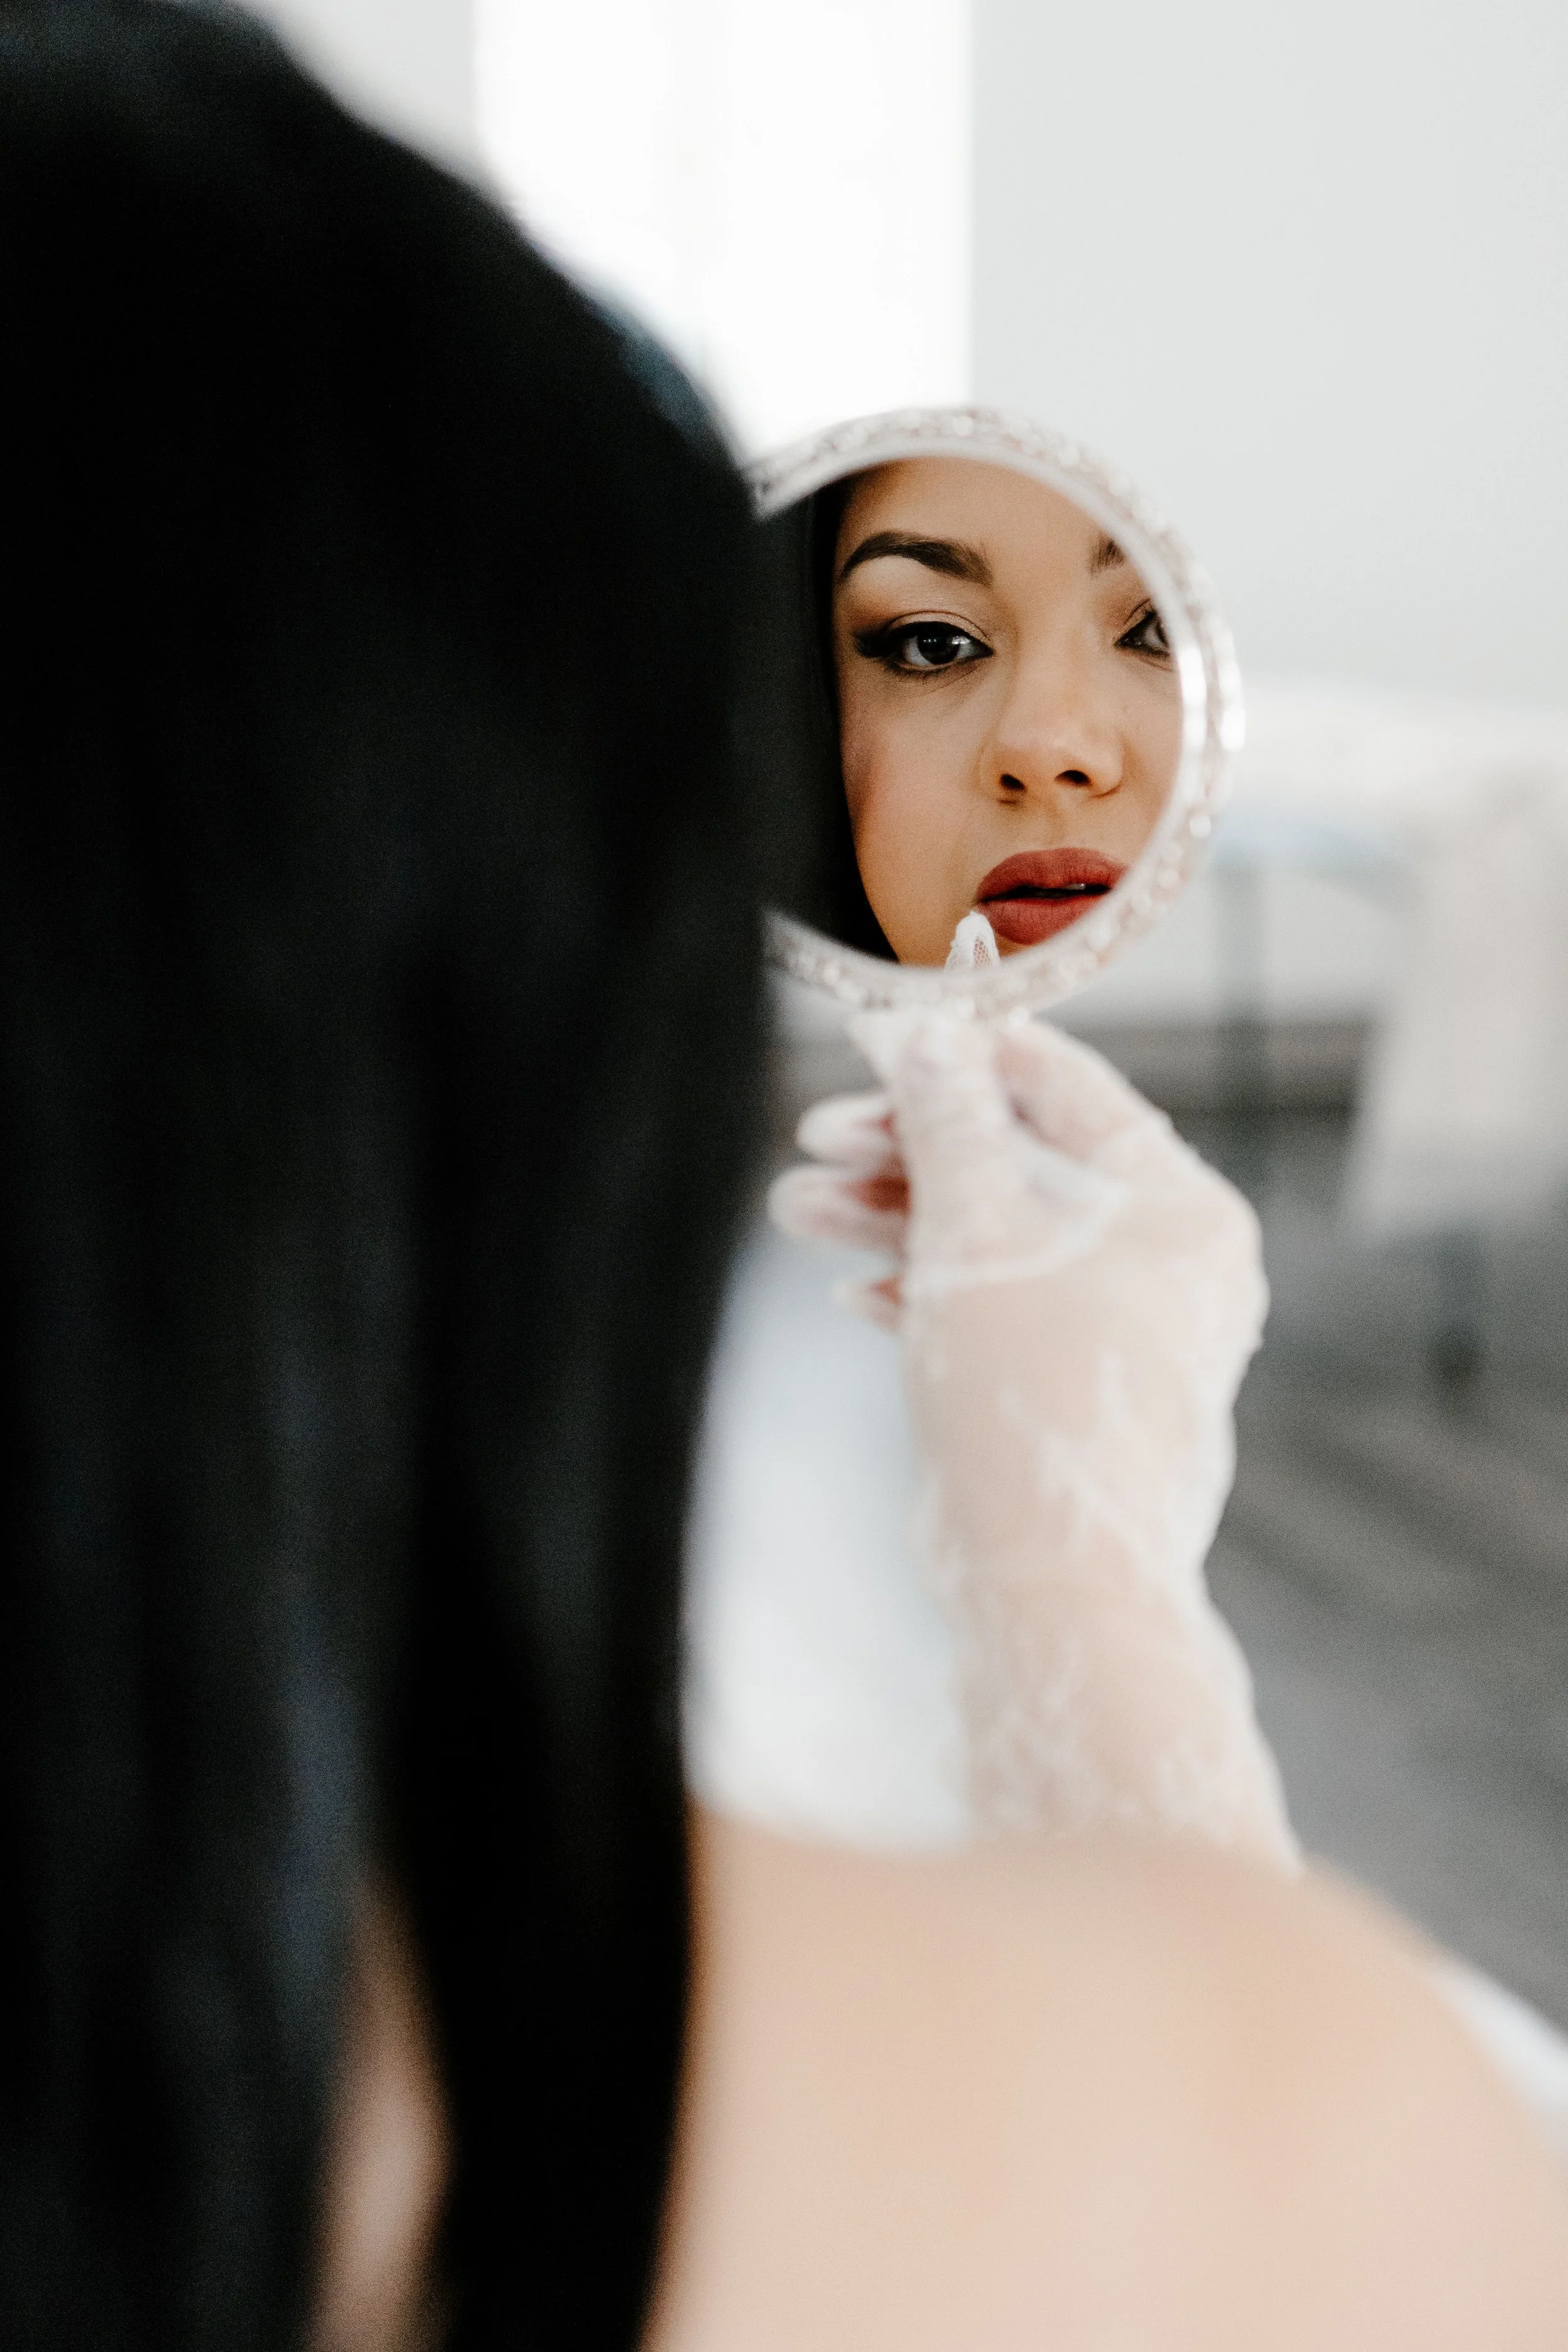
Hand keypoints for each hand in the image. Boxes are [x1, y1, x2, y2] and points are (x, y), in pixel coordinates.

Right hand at [771, 1014, 1295, 1862]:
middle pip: (1019, 1162)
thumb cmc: (1034, 1393)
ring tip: (794, 1209)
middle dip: (907, 1148)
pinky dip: (921, 1289)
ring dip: (893, 1216)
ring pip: (993, 1236)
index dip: (962, 1051)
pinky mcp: (1067, 1385)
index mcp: (1179, 1206)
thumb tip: (921, 1030)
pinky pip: (992, 1307)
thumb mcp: (976, 1227)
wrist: (1052, 1580)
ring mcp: (1118, 1328)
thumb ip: (947, 1118)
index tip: (874, 1034)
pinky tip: (852, 1290)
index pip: (1066, 1086)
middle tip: (814, 1135)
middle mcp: (1163, 1261)